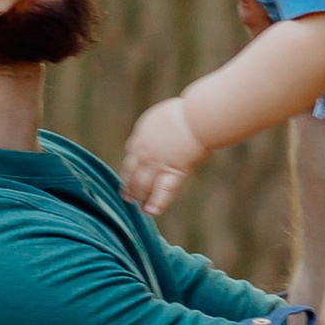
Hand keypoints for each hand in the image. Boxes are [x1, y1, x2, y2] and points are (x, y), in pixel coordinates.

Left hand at [122, 93, 208, 216]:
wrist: (197, 117)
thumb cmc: (189, 113)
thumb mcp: (165, 117)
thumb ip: (160, 129)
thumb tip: (167, 132)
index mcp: (141, 135)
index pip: (130, 155)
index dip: (129, 168)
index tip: (128, 176)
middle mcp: (144, 151)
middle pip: (132, 173)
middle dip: (130, 187)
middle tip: (128, 198)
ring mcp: (157, 163)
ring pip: (143, 184)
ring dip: (140, 197)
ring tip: (141, 208)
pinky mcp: (173, 171)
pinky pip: (163, 191)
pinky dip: (157, 202)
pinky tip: (152, 211)